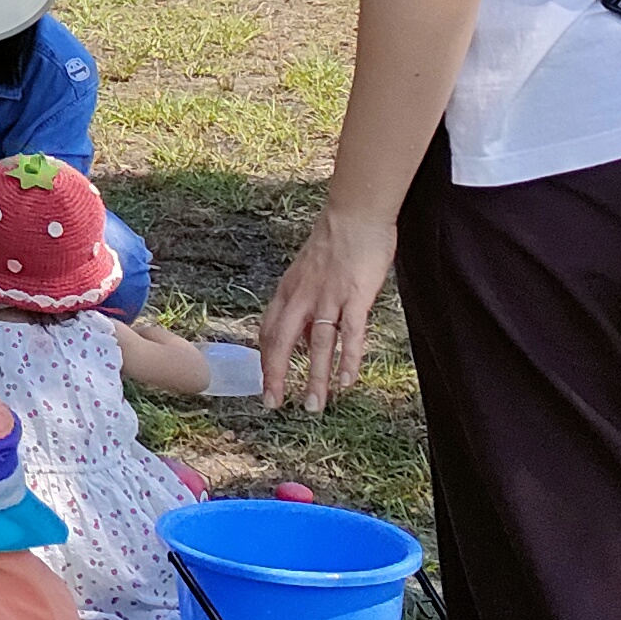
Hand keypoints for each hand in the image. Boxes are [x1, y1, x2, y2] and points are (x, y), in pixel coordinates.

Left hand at [254, 205, 400, 414]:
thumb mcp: (307, 273)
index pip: (268, 332)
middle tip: (273, 404)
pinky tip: (346, 381)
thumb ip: (303, 304)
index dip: (265, 360)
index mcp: (288, 291)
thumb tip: (303, 339)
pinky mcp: (355, 297)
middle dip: (276, 376)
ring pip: (317, 345)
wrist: (355, 214)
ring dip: (315, 378)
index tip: (265, 383)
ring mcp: (328, 297)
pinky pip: (349, 334)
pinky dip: (347, 359)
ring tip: (314, 405)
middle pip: (281, 343)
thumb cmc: (335, 242)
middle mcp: (302, 297)